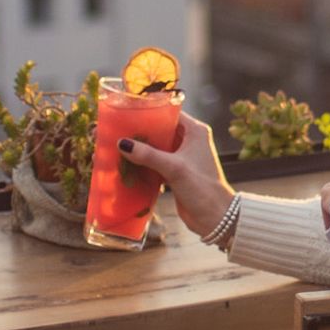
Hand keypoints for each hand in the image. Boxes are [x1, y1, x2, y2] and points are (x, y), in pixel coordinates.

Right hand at [122, 114, 234, 239]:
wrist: (216, 218)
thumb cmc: (203, 189)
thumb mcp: (175, 168)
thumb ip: (149, 155)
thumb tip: (122, 143)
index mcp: (195, 131)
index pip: (169, 112)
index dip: (148, 111)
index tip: (126, 112)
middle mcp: (188, 140)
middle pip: (158, 130)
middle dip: (138, 132)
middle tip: (114, 130)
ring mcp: (181, 157)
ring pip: (154, 147)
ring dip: (137, 149)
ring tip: (113, 146)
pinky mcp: (174, 173)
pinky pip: (154, 163)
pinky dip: (141, 163)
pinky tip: (123, 164)